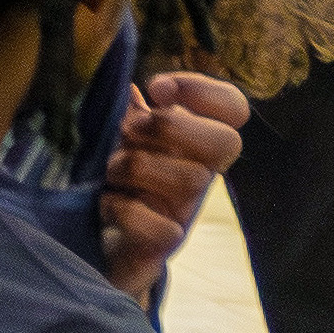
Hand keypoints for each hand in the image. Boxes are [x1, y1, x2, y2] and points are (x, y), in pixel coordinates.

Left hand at [97, 72, 246, 301]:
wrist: (99, 240)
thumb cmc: (118, 177)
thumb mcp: (124, 137)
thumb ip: (132, 113)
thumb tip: (133, 92)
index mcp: (195, 141)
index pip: (234, 109)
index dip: (203, 90)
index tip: (158, 89)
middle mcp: (201, 173)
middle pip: (228, 143)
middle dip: (175, 127)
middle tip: (132, 128)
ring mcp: (186, 209)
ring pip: (191, 181)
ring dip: (138, 166)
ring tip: (111, 168)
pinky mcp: (165, 243)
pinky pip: (162, 230)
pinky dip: (126, 211)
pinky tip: (107, 203)